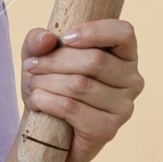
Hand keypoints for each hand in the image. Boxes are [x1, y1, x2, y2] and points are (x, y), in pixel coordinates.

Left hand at [20, 19, 142, 161]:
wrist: (46, 129)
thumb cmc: (50, 85)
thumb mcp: (38, 55)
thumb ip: (38, 39)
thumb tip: (46, 39)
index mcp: (124, 55)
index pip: (123, 33)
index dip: (93, 32)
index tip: (65, 38)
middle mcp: (131, 81)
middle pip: (94, 60)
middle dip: (53, 61)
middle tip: (31, 67)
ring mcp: (123, 107)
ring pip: (79, 85)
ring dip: (45, 82)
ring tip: (32, 85)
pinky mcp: (107, 129)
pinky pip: (71, 108)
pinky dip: (45, 101)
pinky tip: (36, 102)